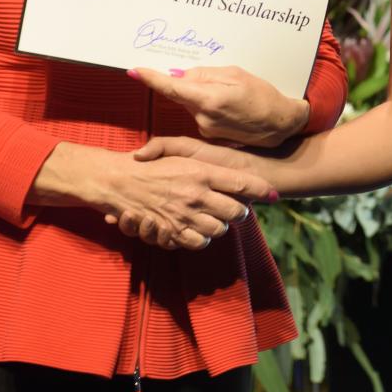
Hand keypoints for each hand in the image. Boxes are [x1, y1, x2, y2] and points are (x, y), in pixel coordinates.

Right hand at [101, 138, 277, 250]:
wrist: (117, 181)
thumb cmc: (149, 163)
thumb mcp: (177, 149)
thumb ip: (203, 156)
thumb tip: (234, 173)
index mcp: (201, 170)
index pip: (241, 183)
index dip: (261, 190)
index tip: (274, 194)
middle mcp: (198, 193)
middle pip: (237, 211)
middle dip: (239, 211)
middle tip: (235, 207)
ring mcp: (186, 214)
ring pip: (220, 228)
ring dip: (220, 225)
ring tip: (213, 216)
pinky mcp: (173, 231)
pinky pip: (199, 241)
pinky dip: (201, 237)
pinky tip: (197, 227)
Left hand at [128, 65, 308, 147]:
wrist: (282, 125)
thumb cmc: (264, 96)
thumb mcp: (237, 75)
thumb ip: (205, 75)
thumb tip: (180, 75)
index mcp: (208, 100)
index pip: (171, 87)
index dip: (150, 78)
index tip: (134, 70)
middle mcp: (202, 118)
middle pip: (183, 94)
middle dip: (192, 83)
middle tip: (220, 80)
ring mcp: (206, 130)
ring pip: (193, 104)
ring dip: (204, 95)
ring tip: (233, 95)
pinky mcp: (211, 136)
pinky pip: (202, 114)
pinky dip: (211, 106)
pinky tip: (233, 107)